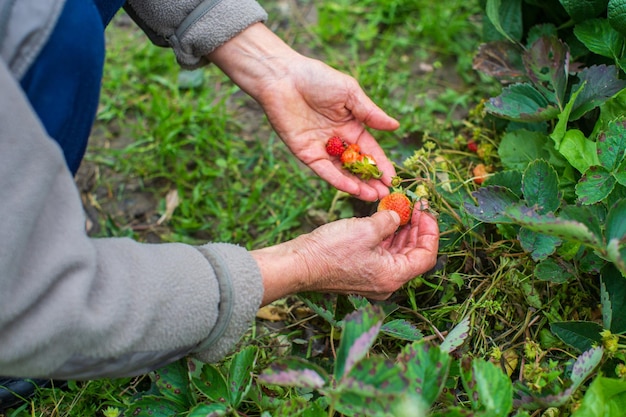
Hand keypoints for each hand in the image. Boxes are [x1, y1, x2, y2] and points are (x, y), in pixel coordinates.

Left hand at [208, 23, 399, 200]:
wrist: (282, 78)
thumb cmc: (316, 78)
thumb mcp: (350, 93)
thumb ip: (370, 113)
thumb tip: (395, 126)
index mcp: (351, 126)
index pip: (370, 150)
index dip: (381, 164)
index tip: (393, 178)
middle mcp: (338, 140)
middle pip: (357, 166)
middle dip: (371, 181)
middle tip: (384, 195)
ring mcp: (321, 149)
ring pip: (342, 172)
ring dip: (357, 186)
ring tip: (372, 197)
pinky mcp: (306, 153)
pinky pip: (324, 170)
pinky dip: (338, 180)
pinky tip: (352, 188)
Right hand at [252, 202, 438, 304]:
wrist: (298, 264)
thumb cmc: (330, 251)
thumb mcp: (366, 229)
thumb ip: (390, 220)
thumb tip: (398, 214)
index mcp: (393, 276)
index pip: (426, 256)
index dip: (430, 232)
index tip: (426, 210)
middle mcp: (386, 282)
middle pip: (413, 255)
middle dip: (417, 229)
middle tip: (416, 205)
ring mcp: (373, 277)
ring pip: (398, 253)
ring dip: (402, 230)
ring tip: (401, 207)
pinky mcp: (361, 270)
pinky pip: (382, 253)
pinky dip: (387, 236)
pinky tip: (385, 217)